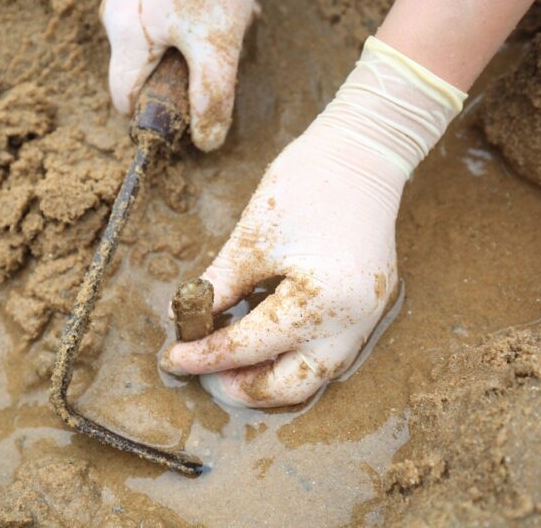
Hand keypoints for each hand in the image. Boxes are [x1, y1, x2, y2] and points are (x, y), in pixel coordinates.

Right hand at [100, 0, 256, 150]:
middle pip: (145, 71)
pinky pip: (171, 16)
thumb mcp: (217, 44)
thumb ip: (211, 96)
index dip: (156, 114)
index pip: (125, 100)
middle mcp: (118, 14)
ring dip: (199, 45)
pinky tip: (226, 3)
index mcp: (124, 33)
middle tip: (220, 57)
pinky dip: (199, 19)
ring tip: (229, 21)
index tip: (189, 112)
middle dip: (186, 74)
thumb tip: (206, 143)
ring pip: (163, 43)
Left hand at [160, 37, 466, 406]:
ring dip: (269, 377)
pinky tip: (262, 341)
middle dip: (243, 386)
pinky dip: (292, 355)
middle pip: (292, 385)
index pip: (251, 346)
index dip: (206, 356)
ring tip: (228, 363)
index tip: (173, 358)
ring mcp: (366, 318)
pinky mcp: (367, 308)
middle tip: (204, 372)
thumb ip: (220, 285)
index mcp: (322, 302)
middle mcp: (352, 323)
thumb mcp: (253, 238)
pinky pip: (327, 350)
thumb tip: (185, 317)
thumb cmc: (307, 185)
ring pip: (314, 374)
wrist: (364, 154)